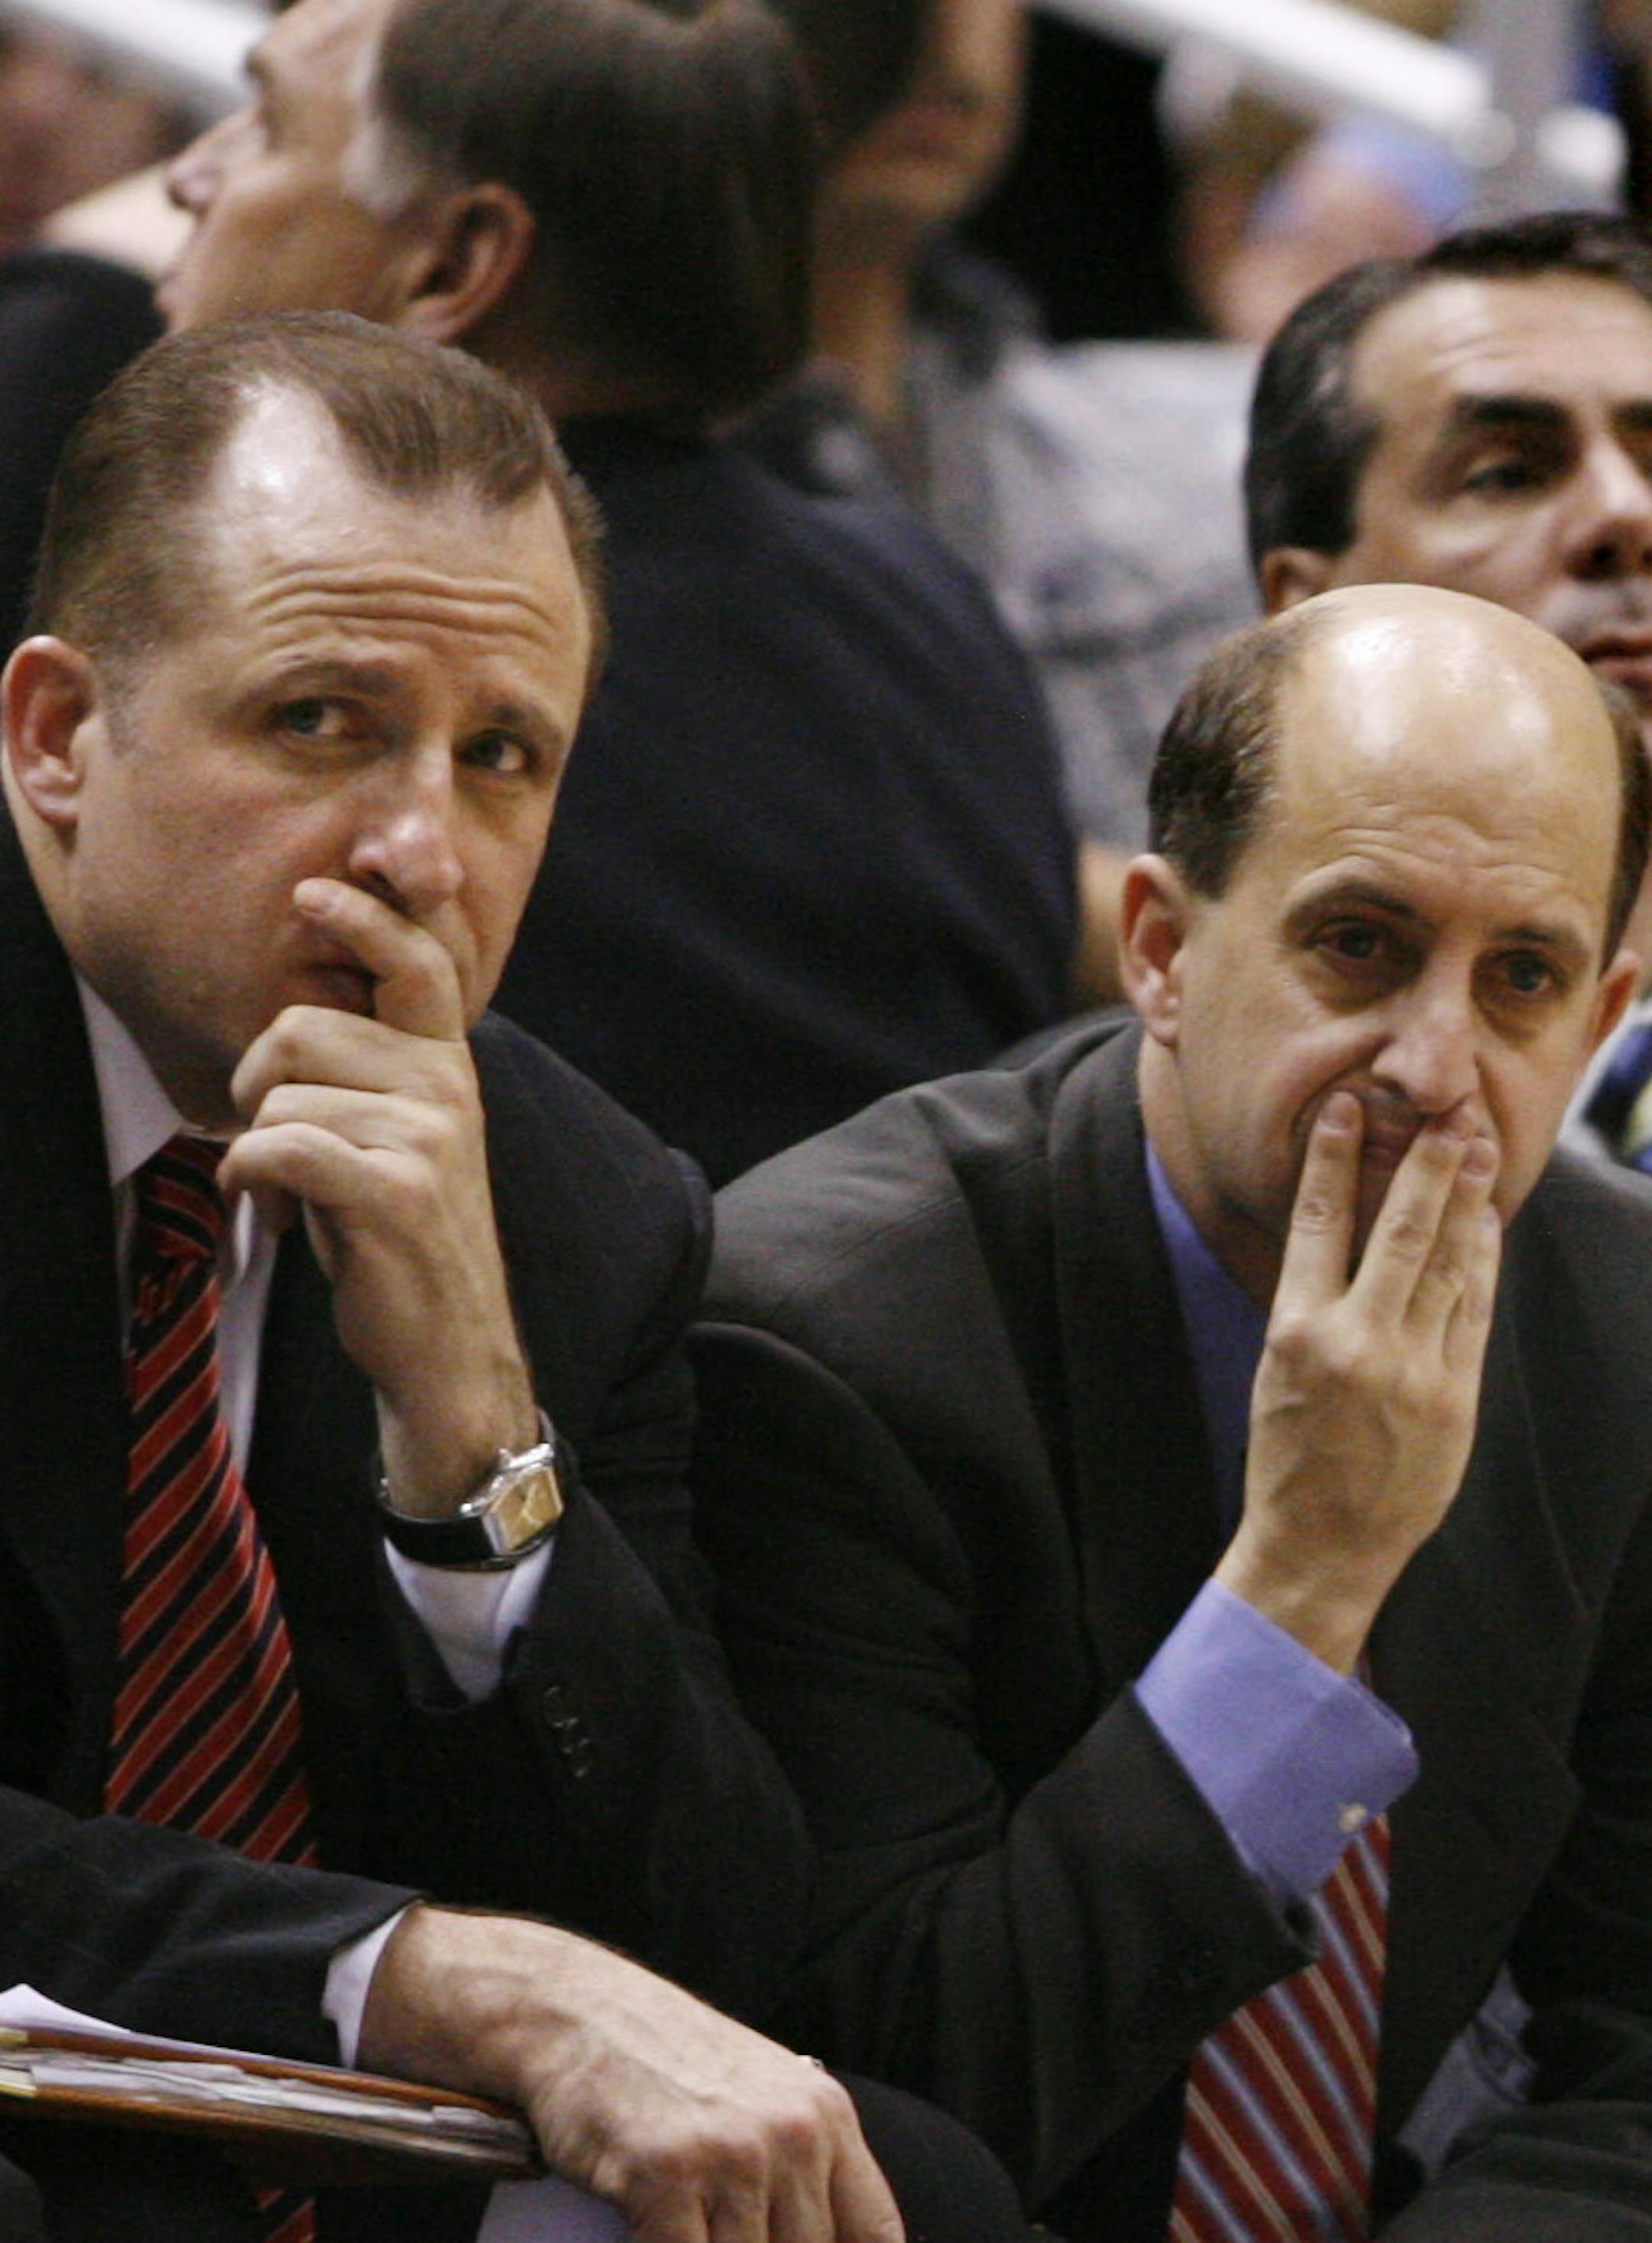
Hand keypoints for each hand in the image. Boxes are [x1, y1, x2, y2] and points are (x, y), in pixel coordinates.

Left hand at [218, 877, 537, 1508]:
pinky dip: (252, 1182)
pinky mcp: (394, 1188)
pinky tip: (277, 1218)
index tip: (316, 892)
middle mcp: (445, 1088)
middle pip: (302, 1028)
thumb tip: (295, 1026)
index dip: (368, 919)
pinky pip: (278, 1145)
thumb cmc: (406, 1243)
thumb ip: (374, 1076)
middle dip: (257, 1083)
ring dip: (256, 1151)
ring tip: (292, 1199)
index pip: (419, 964)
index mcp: (448, 1068)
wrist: (449, 1348)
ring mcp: (426, 1135)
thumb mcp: (404, 1141)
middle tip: (275, 1143)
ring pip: (280, 1096)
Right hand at [359, 1907, 905, 2242]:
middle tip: (719, 2234)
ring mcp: (731, 2155)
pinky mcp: (666, 2177)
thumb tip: (815, 2236)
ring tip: (687, 2229)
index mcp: (823, 2114)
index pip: (875, 2234)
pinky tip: (647, 2238)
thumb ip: (799, 2166)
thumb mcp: (756, 2094)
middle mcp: (791, 2134)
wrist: (573, 2011)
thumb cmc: (660, 2061)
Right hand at [1215, 1091, 1501, 1671]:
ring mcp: (1414, 1372)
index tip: (1347, 1107)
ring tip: (1476, 1145)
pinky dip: (1482, 1261)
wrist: (1322, 1546)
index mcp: (1297, 1334)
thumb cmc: (1286, 1457)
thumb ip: (1314, 1307)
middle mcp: (1358, 1344)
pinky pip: (1473, 1311)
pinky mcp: (1455, 1398)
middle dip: (1426, 1164)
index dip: (1334, 1160)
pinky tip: (1486, 1222)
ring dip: (1465, 1199)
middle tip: (1445, 1108)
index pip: (1319, 1224)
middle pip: (1401, 1231)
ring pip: (1448, 1264)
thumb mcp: (1275, 1373)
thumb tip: (1352, 1233)